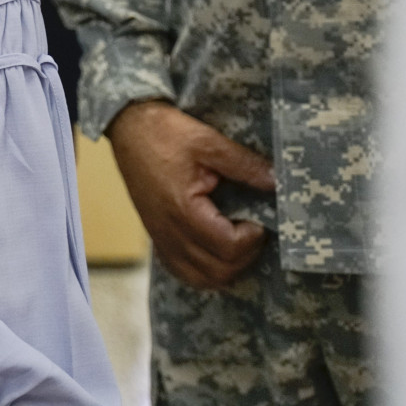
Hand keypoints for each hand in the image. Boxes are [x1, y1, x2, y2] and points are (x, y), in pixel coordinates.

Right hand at [106, 99, 276, 290]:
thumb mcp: (207, 141)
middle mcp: (169, 230)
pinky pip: (182, 272)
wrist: (128, 127)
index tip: (259, 219)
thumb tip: (277, 182)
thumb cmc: (164, 132)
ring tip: (237, 242)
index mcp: (182, 208)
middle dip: (245, 256)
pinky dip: (204, 271)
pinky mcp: (156, 236)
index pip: (228, 247)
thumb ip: (244, 164)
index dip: (253, 239)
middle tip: (253, 231)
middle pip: (217, 271)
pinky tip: (215, 251)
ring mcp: (161, 236)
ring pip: (201, 278)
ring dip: (227, 268)